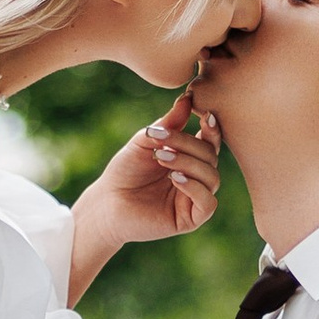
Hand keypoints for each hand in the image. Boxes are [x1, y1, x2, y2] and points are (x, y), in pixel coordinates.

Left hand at [68, 93, 222, 296]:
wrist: (106, 202)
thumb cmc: (124, 170)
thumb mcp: (146, 141)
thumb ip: (169, 123)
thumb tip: (188, 99)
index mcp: (189, 158)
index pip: (210, 142)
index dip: (212, 129)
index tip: (204, 115)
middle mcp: (196, 178)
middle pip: (210, 157)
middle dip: (188, 145)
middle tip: (161, 143)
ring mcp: (194, 199)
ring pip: (212, 178)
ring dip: (189, 164)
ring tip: (161, 158)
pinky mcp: (189, 219)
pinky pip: (207, 203)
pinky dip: (195, 188)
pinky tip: (175, 178)